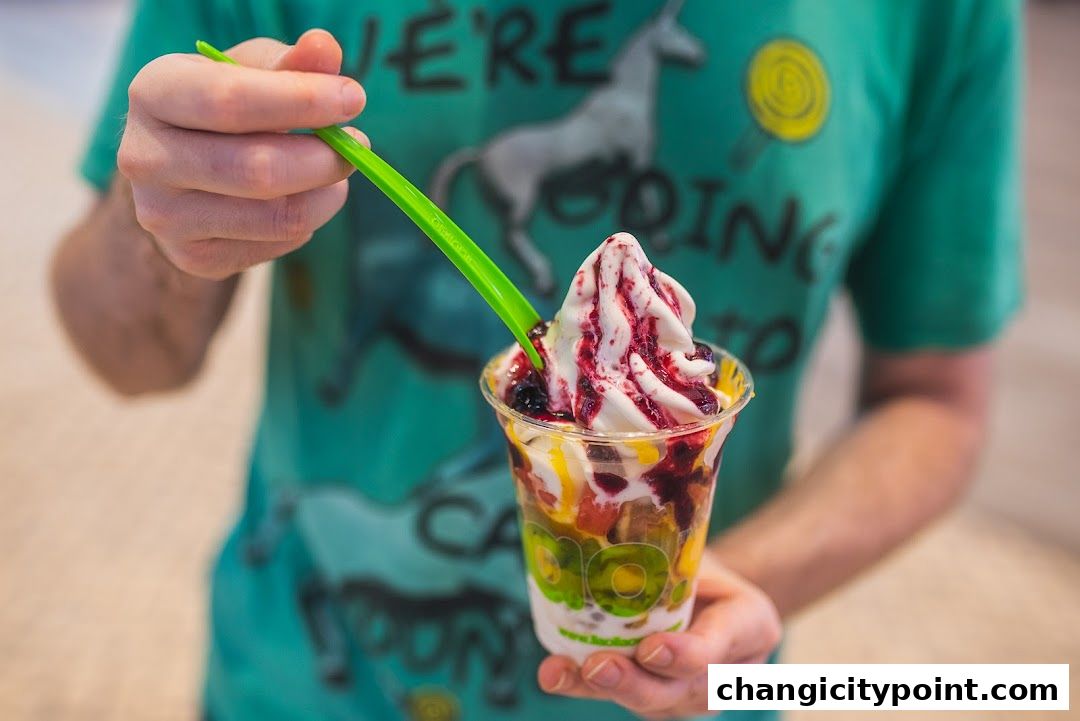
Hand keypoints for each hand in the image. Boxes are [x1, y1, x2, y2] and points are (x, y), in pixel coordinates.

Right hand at [117, 29, 366, 278]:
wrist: (177, 174)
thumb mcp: (248, 72)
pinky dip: (306, 221)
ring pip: (278, 216)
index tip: (353, 98)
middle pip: (258, 170)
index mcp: (153, 93)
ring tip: (332, 172)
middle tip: (357, 144)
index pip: (230, 101)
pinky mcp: (193, 257)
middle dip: (324, 158)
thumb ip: (290, 63)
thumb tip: (324, 48)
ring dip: (325, 193)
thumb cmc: (220, 110)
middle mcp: (145, 158)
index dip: (301, 101)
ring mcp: (164, 216)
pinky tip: (299, 199)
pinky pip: (277, 243)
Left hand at [538, 550, 781, 719]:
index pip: (721, 644)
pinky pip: (620, 698)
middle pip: (681, 689)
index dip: (687, 653)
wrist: (704, 585)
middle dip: (635, 682)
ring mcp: (691, 695)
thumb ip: (676, 539)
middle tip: (597, 666)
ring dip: (598, 689)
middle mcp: (727, 673)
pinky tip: (555, 675)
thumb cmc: (698, 555)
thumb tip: (620, 492)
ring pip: (648, 701)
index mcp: (752, 625)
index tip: (651, 648)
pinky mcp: (657, 701)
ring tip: (557, 673)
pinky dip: (584, 688)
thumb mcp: (701, 542)